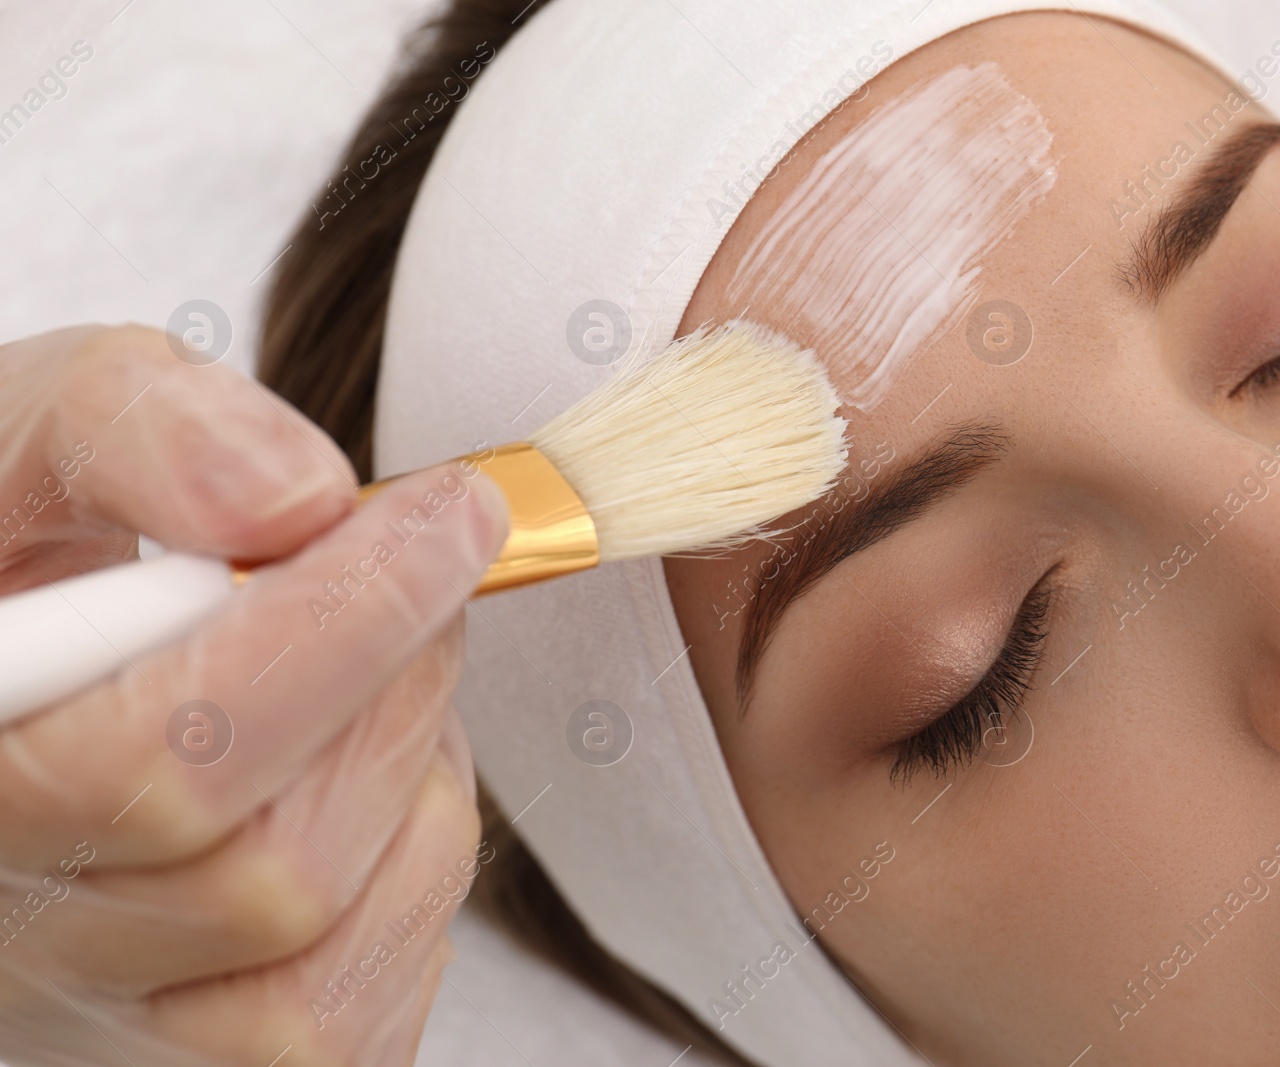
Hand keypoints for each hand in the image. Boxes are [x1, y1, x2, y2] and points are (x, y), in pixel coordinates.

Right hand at [0, 325, 506, 1064]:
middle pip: (276, 880)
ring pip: (329, 972)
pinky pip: (350, 1029)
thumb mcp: (31, 439)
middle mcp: (2, 944)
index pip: (170, 761)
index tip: (453, 519)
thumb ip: (135, 434)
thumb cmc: (10, 554)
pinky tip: (361, 783)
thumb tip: (297, 501)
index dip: (349, 629)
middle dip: (398, 697)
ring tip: (370, 681)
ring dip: (411, 794)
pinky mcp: (180, 1062)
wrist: (19, 654)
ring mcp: (89, 1032)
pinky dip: (405, 885)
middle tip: (426, 573)